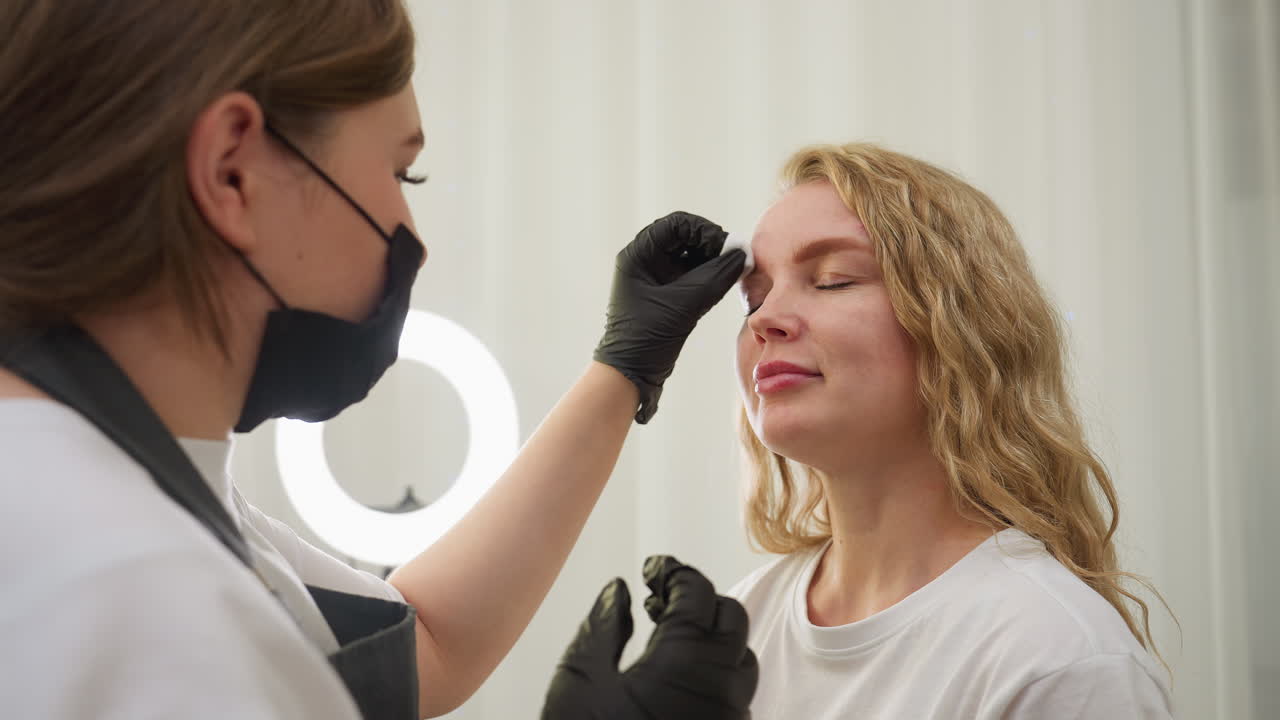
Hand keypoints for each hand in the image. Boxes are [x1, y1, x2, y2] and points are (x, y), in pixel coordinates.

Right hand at [541, 556, 757, 719]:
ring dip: (712, 637)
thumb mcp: (580, 677)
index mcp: (683, 658)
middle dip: (698, 600)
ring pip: (740, 658)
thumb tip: (619, 591)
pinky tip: (678, 678)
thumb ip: (604, 625)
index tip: (652, 570)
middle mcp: (718, 685)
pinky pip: (736, 696)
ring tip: (668, 636)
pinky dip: (714, 674)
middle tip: (658, 602)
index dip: (672, 572)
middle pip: (729, 617)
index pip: (695, 591)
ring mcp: (729, 717)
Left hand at [594, 212, 747, 422]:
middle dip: (712, 245)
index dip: (703, 230)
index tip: (726, 246)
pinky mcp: (667, 295)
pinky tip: (726, 282)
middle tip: (735, 259)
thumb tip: (742, 256)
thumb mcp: (683, 305)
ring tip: (734, 272)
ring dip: (714, 261)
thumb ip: (714, 278)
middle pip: (684, 238)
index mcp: (637, 256)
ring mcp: (656, 278)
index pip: (675, 225)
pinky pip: (692, 275)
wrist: (630, 375)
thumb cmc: (646, 339)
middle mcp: (645, 262)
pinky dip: (710, 276)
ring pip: (691, 256)